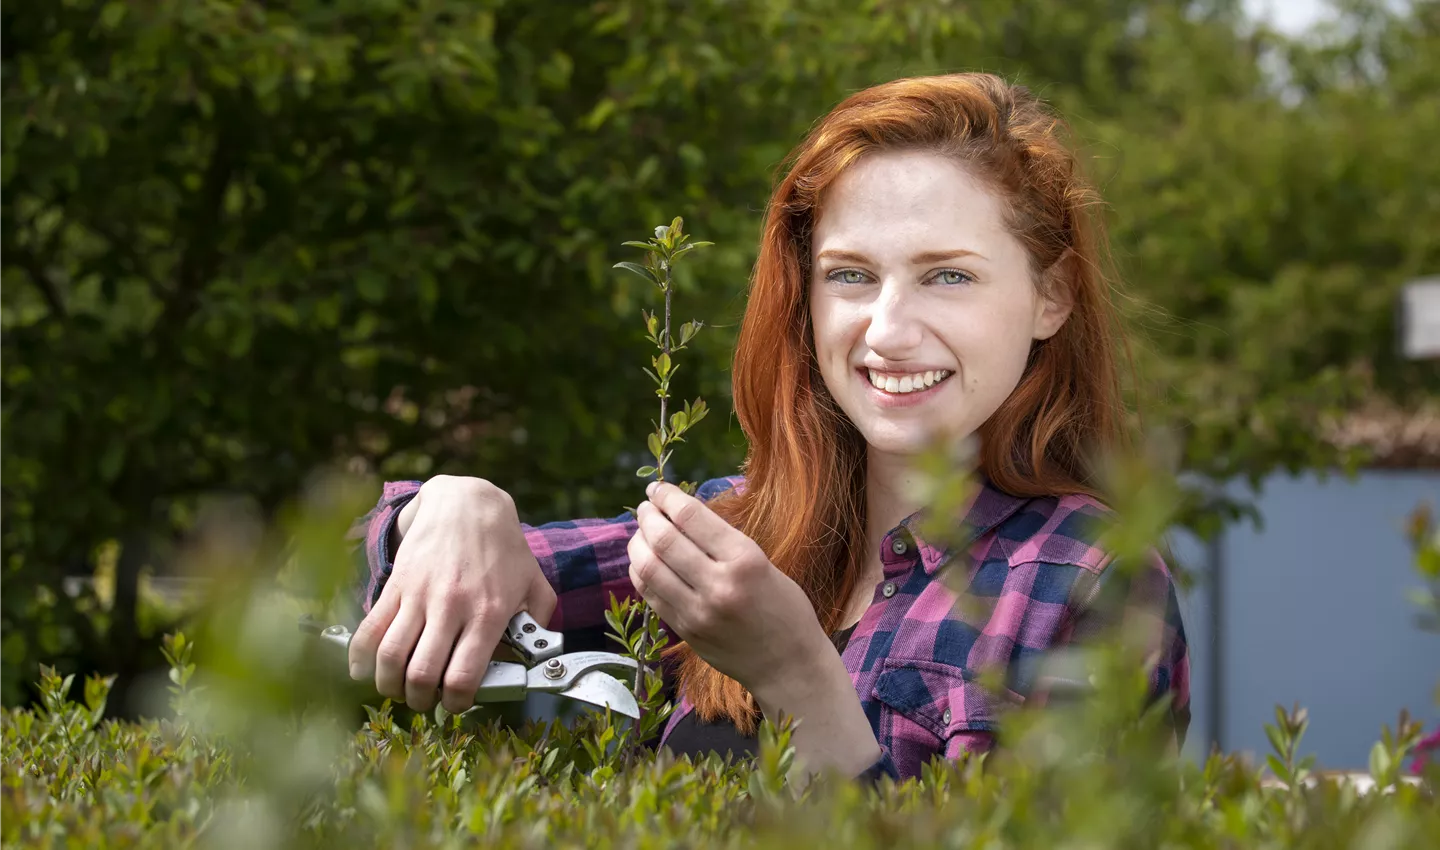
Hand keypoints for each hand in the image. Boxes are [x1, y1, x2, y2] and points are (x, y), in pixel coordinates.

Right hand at [347, 475, 556, 713]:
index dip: (457, 702)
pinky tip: (362, 671)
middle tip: (425, 700)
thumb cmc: (503, 548)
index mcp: (488, 613)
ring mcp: (419, 596)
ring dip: (389, 685)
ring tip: (399, 688)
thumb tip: (534, 658)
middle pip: (421, 674)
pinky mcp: (397, 584)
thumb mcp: (534, 583)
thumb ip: (539, 622)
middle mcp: (451, 607)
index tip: (457, 703)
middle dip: (420, 700)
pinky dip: (359, 657)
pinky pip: (370, 628)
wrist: (467, 504)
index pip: (464, 676)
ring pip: (390, 656)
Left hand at [626, 480, 822, 693]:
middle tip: (645, 507)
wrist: (789, 666)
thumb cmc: (786, 609)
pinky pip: (650, 594)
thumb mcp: (764, 564)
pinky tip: (644, 562)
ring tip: (641, 532)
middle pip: (664, 539)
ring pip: (648, 567)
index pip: (691, 517)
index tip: (658, 488)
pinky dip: (640, 572)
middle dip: (647, 516)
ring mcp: (698, 612)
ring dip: (637, 543)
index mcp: (745, 560)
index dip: (667, 496)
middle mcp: (719, 585)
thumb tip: (679, 514)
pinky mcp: (685, 631)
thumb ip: (723, 542)